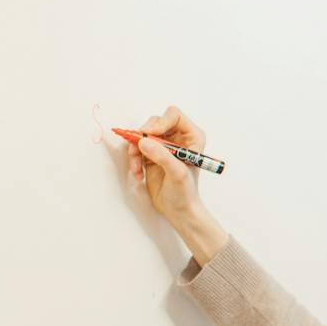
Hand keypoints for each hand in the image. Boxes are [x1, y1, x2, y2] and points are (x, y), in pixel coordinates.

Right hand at [124, 103, 228, 263]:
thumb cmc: (185, 193)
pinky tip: (137, 174)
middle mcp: (178, 137)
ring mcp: (164, 145)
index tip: (149, 135)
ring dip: (135, 150)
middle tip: (137, 150)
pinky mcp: (151, 154)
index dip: (160, 122)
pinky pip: (136, 147)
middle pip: (154, 122)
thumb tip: (143, 141)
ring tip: (136, 168)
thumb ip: (162, 156)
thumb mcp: (177, 173)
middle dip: (143, 137)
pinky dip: (133, 159)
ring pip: (142, 135)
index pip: (174, 115)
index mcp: (192, 136)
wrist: (179, 210)